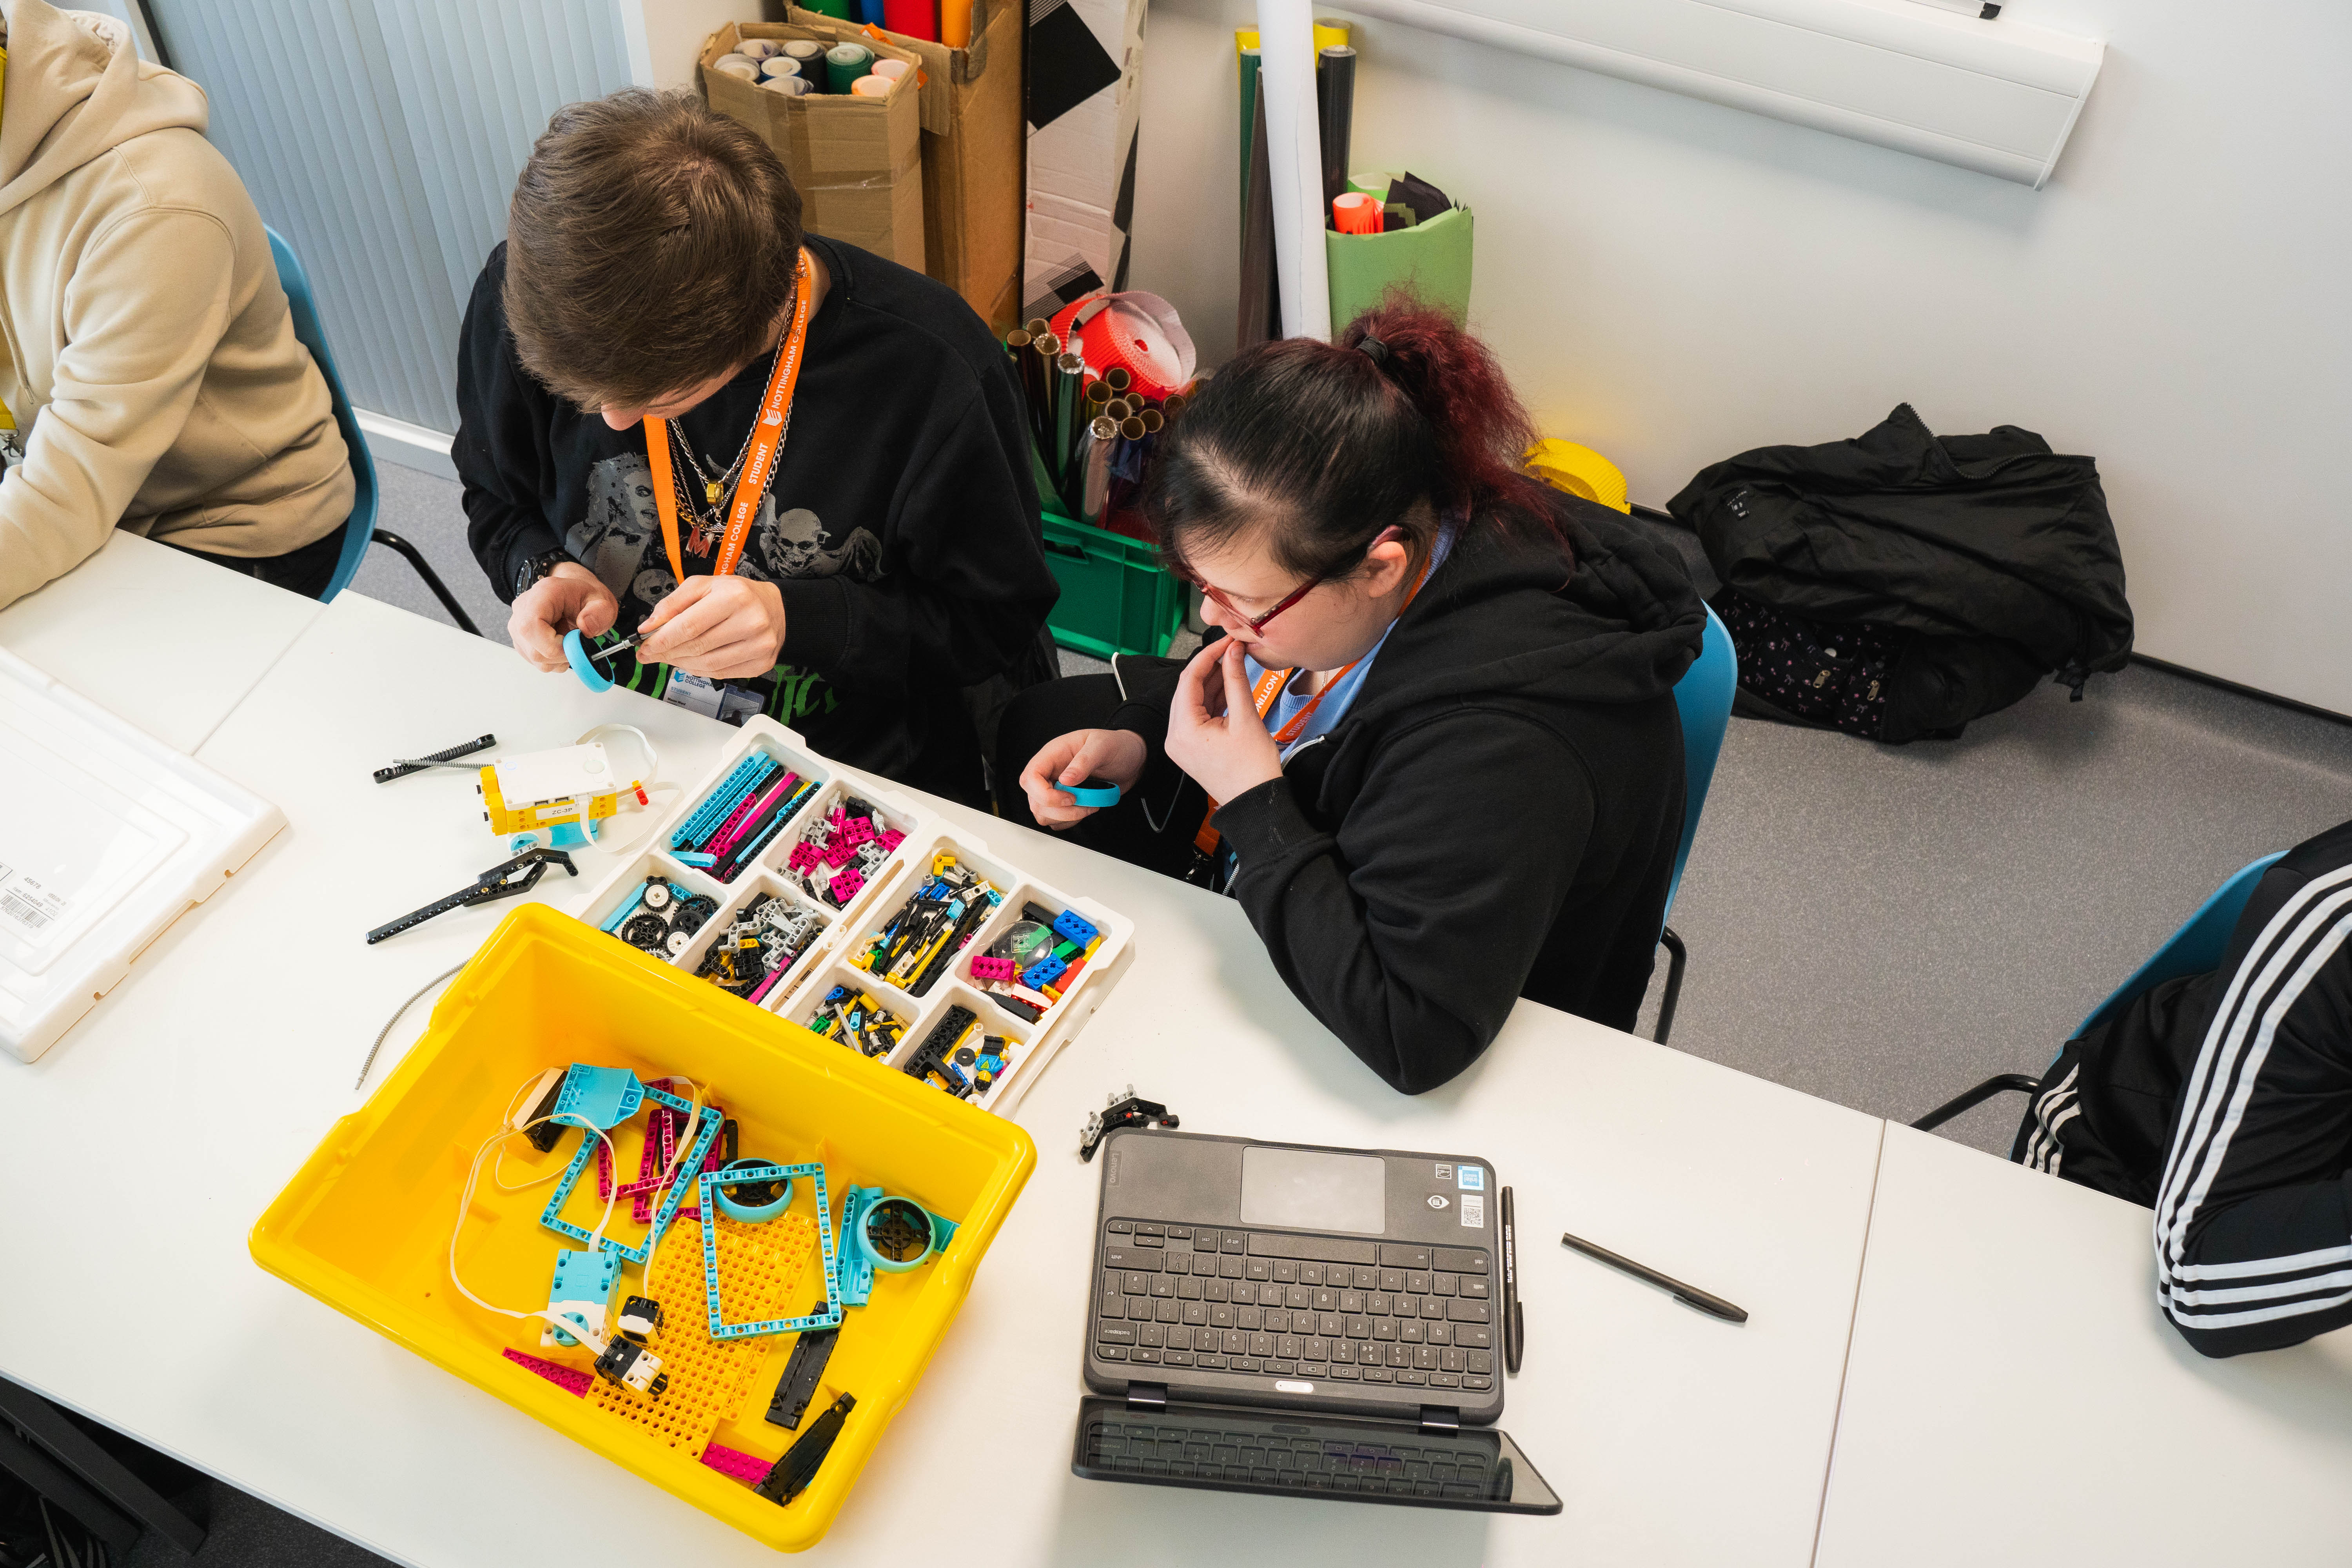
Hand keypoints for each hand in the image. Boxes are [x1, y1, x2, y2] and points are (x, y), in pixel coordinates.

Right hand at [509, 562, 616, 671]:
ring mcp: (518, 626)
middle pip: (533, 650)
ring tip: (569, 639)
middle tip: (577, 643)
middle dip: (561, 655)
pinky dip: (554, 660)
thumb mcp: (602, 602)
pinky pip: (536, 661)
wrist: (574, 595)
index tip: (573, 643)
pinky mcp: (521, 640)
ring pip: (535, 659)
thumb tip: (585, 628)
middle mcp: (523, 610)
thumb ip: (600, 613)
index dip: (553, 646)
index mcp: (542, 594)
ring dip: (559, 659)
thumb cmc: (584, 597)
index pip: (531, 627)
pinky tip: (561, 643)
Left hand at [637, 575, 786, 679]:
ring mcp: (759, 646)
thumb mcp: (702, 585)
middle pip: (697, 647)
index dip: (662, 640)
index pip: (689, 626)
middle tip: (650, 654)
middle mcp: (751, 622)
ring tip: (669, 657)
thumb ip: (673, 603)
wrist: (774, 607)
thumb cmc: (737, 594)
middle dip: (667, 653)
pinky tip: (690, 662)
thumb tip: (648, 627)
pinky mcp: (762, 663)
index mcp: (734, 597)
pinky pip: (721, 674)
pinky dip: (699, 670)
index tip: (644, 646)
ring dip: (681, 664)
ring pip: (707, 665)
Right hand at [1020, 728, 1147, 827]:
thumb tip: (1065, 780)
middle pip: (1034, 801)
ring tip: (1090, 805)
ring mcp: (1055, 789)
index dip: (1044, 794)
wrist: (1131, 758)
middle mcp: (1050, 773)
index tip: (1071, 798)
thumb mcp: (1102, 747)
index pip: (1029, 778)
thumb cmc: (1116, 746)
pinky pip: (1056, 821)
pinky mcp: (1064, 802)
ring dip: (1066, 817)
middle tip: (1085, 803)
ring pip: (1043, 814)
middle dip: (1059, 810)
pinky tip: (1087, 808)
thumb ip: (1084, 762)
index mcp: (1052, 755)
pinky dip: (1071, 821)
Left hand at [1165, 639, 1282, 805]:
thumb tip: (1232, 651)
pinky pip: (1197, 716)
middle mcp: (1174, 736)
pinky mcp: (1190, 747)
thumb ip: (1236, 680)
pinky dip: (1212, 701)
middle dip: (1209, 667)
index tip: (1226, 641)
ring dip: (1211, 683)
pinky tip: (1228, 686)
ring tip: (1234, 664)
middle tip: (1231, 649)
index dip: (1208, 655)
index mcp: (1183, 729)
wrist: (1256, 803)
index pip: (1188, 679)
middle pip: (1187, 689)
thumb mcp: (1246, 718)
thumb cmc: (1253, 769)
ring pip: (1193, 701)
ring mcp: (1180, 743)